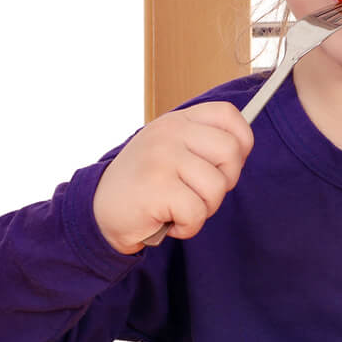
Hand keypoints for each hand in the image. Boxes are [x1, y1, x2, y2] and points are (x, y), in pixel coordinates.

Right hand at [93, 102, 252, 253]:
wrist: (98, 211)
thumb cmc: (144, 184)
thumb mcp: (171, 151)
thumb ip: (201, 144)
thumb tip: (242, 147)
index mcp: (177, 121)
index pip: (228, 114)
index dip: (241, 141)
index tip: (228, 163)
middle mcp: (169, 133)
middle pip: (231, 152)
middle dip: (225, 181)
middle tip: (200, 193)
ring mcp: (162, 157)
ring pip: (217, 186)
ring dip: (204, 208)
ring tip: (180, 207)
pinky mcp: (156, 186)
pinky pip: (197, 212)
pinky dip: (188, 226)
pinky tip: (169, 220)